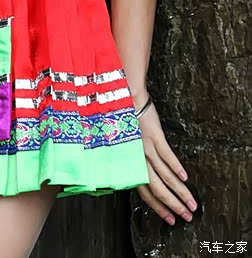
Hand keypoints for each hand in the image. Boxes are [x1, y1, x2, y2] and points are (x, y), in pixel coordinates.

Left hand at [136, 100, 196, 224]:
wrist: (125, 97)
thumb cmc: (125, 122)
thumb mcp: (126, 146)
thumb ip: (135, 163)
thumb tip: (145, 179)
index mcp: (131, 163)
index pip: (146, 193)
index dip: (159, 207)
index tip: (170, 218)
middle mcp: (138, 159)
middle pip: (157, 189)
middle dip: (173, 205)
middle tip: (187, 216)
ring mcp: (146, 148)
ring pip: (164, 176)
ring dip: (180, 192)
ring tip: (191, 203)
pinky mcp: (155, 136)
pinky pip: (166, 156)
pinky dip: (176, 168)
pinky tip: (185, 179)